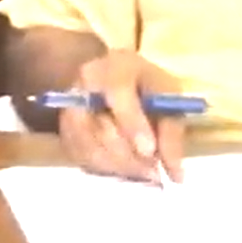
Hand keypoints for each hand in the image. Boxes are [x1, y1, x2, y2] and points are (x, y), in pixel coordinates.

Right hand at [58, 49, 185, 183]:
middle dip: (132, 156)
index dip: (133, 123)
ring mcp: (68, 115)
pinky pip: (86, 162)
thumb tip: (175, 173)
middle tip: (155, 172)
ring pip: (92, 151)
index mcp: (111, 69)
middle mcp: (82, 89)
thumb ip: (171, 128)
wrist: (108, 80)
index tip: (150, 151)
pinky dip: (111, 171)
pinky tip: (129, 169)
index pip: (117, 92)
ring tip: (147, 173)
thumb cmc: (144, 85)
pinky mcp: (65, 137)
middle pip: (102, 129)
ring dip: (123, 167)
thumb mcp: (166, 94)